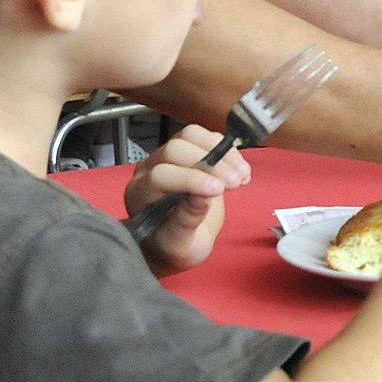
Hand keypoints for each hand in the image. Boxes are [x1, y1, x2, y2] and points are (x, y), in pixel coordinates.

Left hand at [122, 125, 249, 274]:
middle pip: (175, 149)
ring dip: (222, 152)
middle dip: (210, 163)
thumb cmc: (173, 246)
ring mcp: (169, 155)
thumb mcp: (180, 246)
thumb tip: (205, 196)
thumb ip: (186, 222)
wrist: (176, 240)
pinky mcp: (189, 150)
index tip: (217, 191)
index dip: (189, 179)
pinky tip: (241, 172)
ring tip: (241, 176)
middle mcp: (149, 168)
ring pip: (191, 135)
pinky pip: (208, 137)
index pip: (160, 176)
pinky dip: (229, 151)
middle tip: (235, 183)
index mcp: (139, 194)